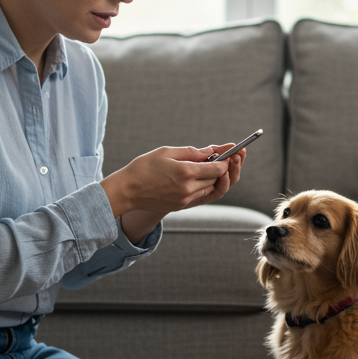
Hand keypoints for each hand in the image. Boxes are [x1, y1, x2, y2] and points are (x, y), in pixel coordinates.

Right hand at [101, 144, 245, 216]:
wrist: (127, 191)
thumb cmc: (143, 168)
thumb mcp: (167, 152)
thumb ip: (191, 152)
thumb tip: (210, 152)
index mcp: (185, 173)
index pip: (217, 168)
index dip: (227, 160)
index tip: (231, 152)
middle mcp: (188, 189)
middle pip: (217, 179)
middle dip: (225, 168)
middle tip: (231, 157)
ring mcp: (185, 200)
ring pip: (212, 190)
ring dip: (217, 179)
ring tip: (220, 166)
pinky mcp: (181, 206)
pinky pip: (202, 197)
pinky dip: (208, 187)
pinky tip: (207, 177)